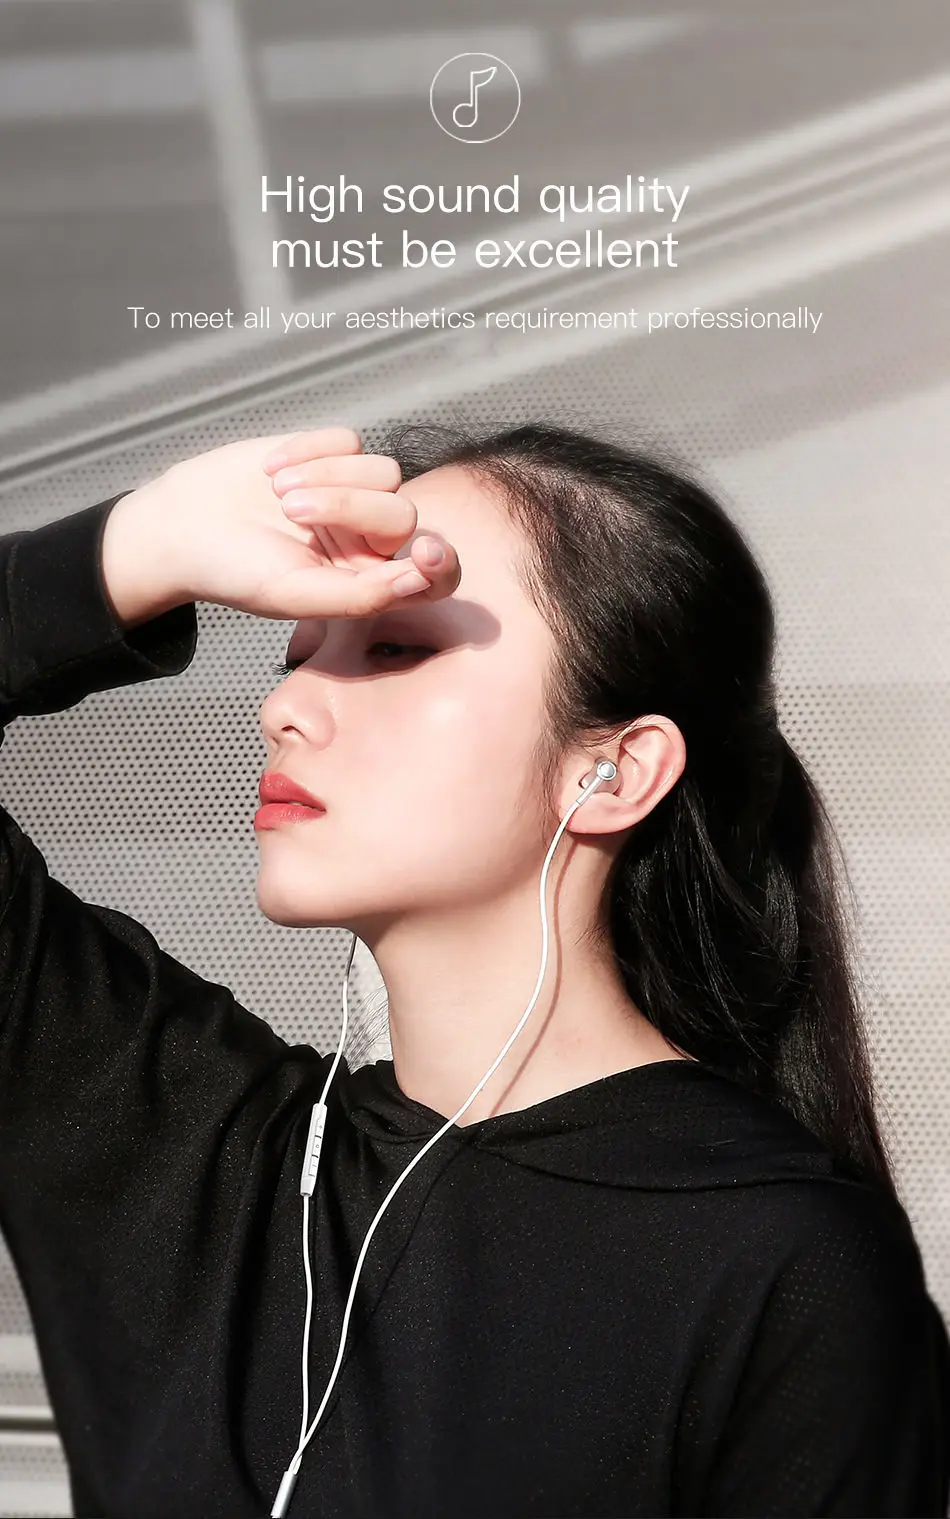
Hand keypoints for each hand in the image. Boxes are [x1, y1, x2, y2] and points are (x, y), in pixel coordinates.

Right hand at [100, 426, 459, 627]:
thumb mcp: (295, 595)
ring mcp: (354, 493)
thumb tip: (419, 579)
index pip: (435, 573)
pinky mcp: (330, 454)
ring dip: (326, 476)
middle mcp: (371, 538)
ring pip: (383, 470)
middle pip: (403, 512)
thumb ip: (361, 595)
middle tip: (291, 511)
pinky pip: (349, 440)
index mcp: (370, 581)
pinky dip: (309, 450)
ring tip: (278, 494)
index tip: (424, 551)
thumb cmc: (236, 572)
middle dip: (348, 506)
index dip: (440, 562)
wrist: (184, 524)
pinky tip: (269, 471)